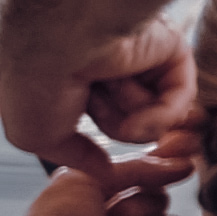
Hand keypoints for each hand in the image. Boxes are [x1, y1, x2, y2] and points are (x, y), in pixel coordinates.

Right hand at [0, 16, 196, 175]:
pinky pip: (179, 100)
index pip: (110, 116)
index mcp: (79, 75)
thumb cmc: (36, 82)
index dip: (114, 132)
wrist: (58, 41)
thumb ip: (74, 157)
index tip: (119, 153)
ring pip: (157, 112)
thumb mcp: (37, 136)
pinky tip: (138, 106)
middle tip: (97, 106)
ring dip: (132, 116)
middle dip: (120, 125)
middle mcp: (113, 63)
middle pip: (137, 120)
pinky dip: (161, 114)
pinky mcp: (171, 49)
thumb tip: (104, 174)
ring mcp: (144, 56)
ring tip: (105, 93)